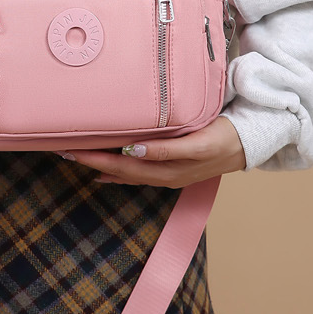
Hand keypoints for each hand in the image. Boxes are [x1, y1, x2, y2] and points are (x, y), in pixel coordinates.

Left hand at [60, 116, 246, 187]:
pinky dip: (117, 174)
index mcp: (166, 169)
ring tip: (76, 157)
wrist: (248, 144)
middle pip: (118, 170)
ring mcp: (166, 174)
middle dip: (91, 161)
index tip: (74, 149)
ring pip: (125, 173)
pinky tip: (103, 174)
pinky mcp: (170, 170)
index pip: (122, 165)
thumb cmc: (223, 137)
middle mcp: (163, 175)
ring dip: (100, 166)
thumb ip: (166, 149)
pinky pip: (136, 174)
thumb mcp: (197, 143)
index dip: (97, 158)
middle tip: (64, 150)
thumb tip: (133, 150)